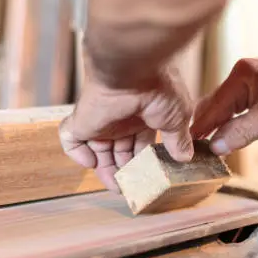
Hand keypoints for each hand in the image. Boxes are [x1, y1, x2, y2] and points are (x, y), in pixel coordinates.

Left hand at [59, 66, 194, 191]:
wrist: (133, 70)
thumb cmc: (159, 86)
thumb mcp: (177, 118)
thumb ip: (178, 140)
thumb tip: (186, 156)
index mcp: (144, 114)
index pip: (140, 143)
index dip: (142, 161)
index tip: (148, 178)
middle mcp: (122, 117)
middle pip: (119, 149)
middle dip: (124, 170)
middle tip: (129, 188)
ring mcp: (101, 119)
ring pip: (97, 150)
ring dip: (104, 169)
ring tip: (115, 187)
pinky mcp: (82, 121)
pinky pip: (71, 141)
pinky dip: (77, 155)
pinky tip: (91, 162)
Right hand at [190, 58, 257, 154]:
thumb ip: (240, 133)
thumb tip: (215, 148)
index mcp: (241, 76)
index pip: (212, 107)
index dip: (198, 130)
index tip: (183, 148)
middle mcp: (240, 74)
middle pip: (213, 106)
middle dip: (203, 129)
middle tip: (189, 153)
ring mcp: (247, 80)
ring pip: (223, 107)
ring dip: (215, 127)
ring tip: (203, 149)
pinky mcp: (256, 88)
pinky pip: (234, 107)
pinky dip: (228, 122)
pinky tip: (223, 136)